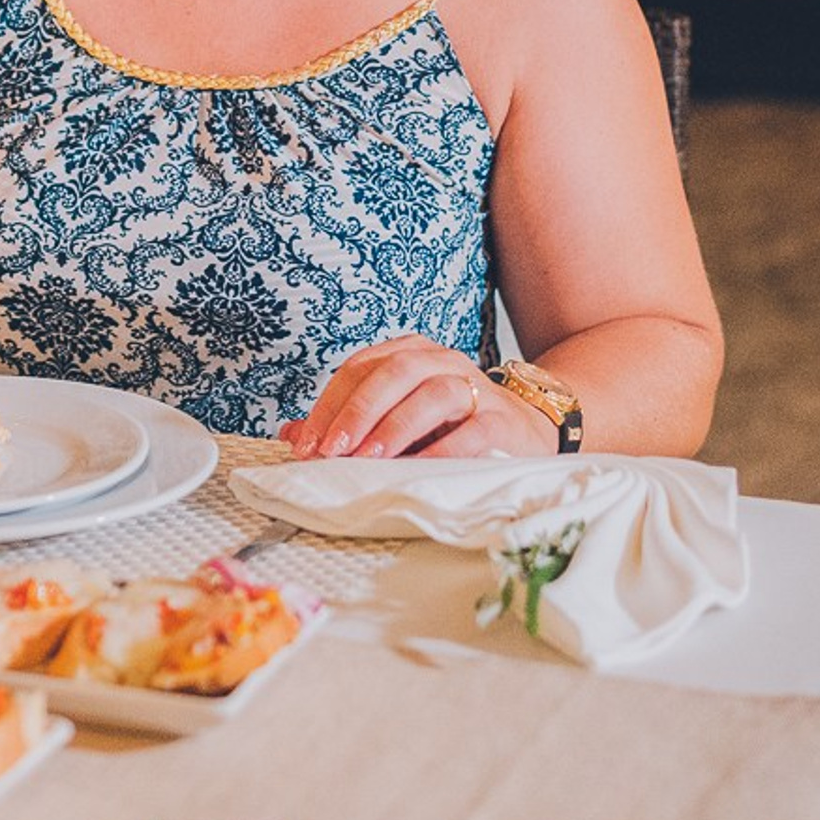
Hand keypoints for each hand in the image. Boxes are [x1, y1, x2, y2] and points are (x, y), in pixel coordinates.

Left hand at [283, 336, 558, 460]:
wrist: (527, 428)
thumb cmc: (450, 423)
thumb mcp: (395, 416)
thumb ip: (346, 422)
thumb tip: (292, 434)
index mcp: (408, 353)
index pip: (358, 369)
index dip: (329, 405)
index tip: (307, 443)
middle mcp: (440, 361)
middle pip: (392, 372)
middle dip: (356, 412)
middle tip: (331, 449)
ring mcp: (474, 387)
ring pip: (431, 393)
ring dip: (394, 426)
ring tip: (368, 457)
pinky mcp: (502, 420)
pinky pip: (472, 430)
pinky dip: (443, 447)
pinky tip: (419, 466)